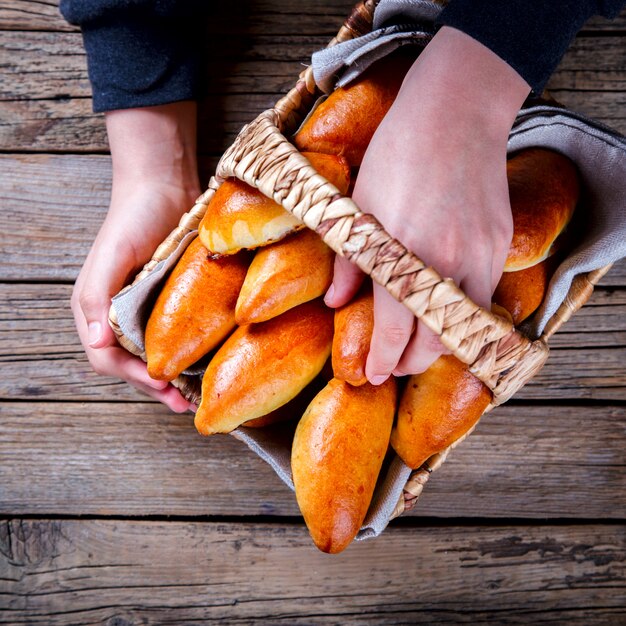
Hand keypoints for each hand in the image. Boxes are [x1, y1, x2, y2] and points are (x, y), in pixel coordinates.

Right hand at [71, 102, 200, 411]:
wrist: (165, 188)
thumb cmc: (133, 218)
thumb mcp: (113, 255)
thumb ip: (97, 298)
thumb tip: (94, 342)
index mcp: (95, 308)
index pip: (107, 358)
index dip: (133, 377)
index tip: (163, 387)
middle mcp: (116, 314)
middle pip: (130, 364)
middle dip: (154, 387)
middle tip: (182, 404)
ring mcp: (143, 309)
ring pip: (151, 355)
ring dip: (168, 378)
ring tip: (190, 396)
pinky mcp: (167, 302)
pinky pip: (170, 336)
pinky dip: (180, 355)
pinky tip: (198, 366)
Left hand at [325, 27, 530, 382]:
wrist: (455, 113)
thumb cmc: (397, 155)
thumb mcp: (358, 206)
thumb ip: (348, 261)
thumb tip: (336, 302)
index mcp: (403, 255)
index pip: (394, 331)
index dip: (382, 359)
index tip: (374, 374)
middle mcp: (447, 264)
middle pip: (436, 340)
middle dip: (413, 362)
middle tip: (394, 364)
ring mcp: (480, 255)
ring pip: (466, 325)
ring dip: (441, 343)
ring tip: (418, 344)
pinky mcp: (500, 244)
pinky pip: (485, 296)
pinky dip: (463, 312)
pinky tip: (444, 308)